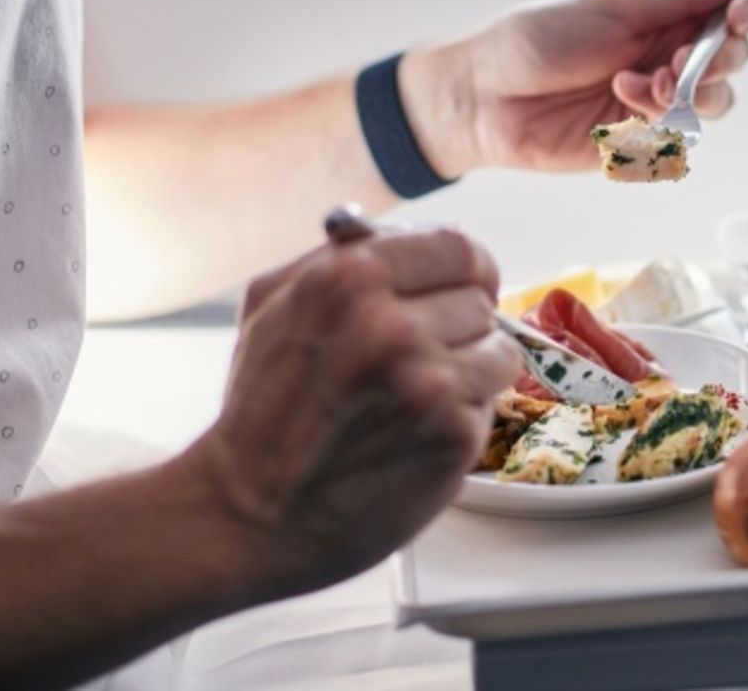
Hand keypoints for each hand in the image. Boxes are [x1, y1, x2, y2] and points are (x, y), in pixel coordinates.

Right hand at [181, 227, 519, 599]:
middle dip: (457, 324)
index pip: (457, 246)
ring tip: (417, 397)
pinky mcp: (452, 435)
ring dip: (469, 371)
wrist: (249, 513)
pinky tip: (415, 433)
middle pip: (480, 298)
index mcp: (348, 278)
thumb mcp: (271, 305)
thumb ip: (337, 258)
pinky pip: (490, 405)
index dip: (464, 269)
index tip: (461, 286)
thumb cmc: (261, 411)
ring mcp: (427, 382)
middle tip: (420, 356)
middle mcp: (392, 324)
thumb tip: (404, 234)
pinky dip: (461, 417)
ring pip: (497, 350)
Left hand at [403, 0, 747, 175]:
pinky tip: (622, 101)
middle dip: (723, 56)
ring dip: (695, 90)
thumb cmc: (536, 38)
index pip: (739, 6)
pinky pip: (680, 136)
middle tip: (682, 56)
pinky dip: (660, 118)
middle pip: (737, 56)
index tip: (744, 14)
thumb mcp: (613, 3)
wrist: (484, 96)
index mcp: (666, 10)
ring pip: (718, 101)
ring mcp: (657, 98)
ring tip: (648, 84)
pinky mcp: (640, 140)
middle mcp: (669, 51)